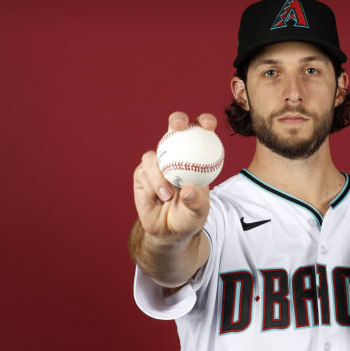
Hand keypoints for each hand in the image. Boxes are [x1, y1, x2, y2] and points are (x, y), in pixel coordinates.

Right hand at [133, 112, 217, 240]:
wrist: (170, 230)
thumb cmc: (190, 215)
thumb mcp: (199, 212)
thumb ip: (196, 201)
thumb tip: (188, 189)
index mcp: (196, 155)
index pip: (202, 131)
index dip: (205, 121)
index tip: (208, 126)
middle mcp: (176, 153)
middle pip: (174, 127)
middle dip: (177, 119)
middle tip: (179, 127)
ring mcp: (156, 162)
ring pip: (153, 157)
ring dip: (160, 177)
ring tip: (168, 196)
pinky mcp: (141, 174)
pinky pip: (143, 174)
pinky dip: (152, 188)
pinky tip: (159, 200)